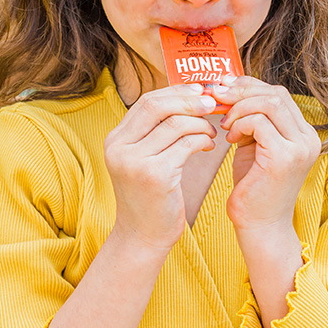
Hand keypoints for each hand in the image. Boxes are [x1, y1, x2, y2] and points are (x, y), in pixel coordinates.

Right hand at [104, 83, 217, 252]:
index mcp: (115, 139)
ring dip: (200, 124)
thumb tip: (187, 97)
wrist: (143, 236)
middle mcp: (120, 147)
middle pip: (158, 106)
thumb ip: (155, 132)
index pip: (147, 101)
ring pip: (176, 124)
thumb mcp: (143, 159)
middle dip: (189, 100)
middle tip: (212, 103)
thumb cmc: (150, 196)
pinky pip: (187, 144)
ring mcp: (135, 162)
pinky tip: (208, 146)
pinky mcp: (155, 176)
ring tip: (211, 133)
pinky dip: (203, 140)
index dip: (175, 91)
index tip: (199, 91)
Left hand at [211, 74, 321, 234]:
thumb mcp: (254, 145)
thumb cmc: (253, 187)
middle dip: (241, 92)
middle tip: (217, 98)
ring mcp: (300, 147)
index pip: (279, 94)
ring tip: (225, 126)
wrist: (259, 225)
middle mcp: (308, 138)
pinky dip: (239, 125)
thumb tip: (230, 90)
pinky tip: (230, 140)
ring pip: (269, 103)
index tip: (224, 89)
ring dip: (239, 109)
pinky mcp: (285, 157)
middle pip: (276, 93)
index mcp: (303, 133)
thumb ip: (252, 120)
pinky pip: (259, 122)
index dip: (249, 86)